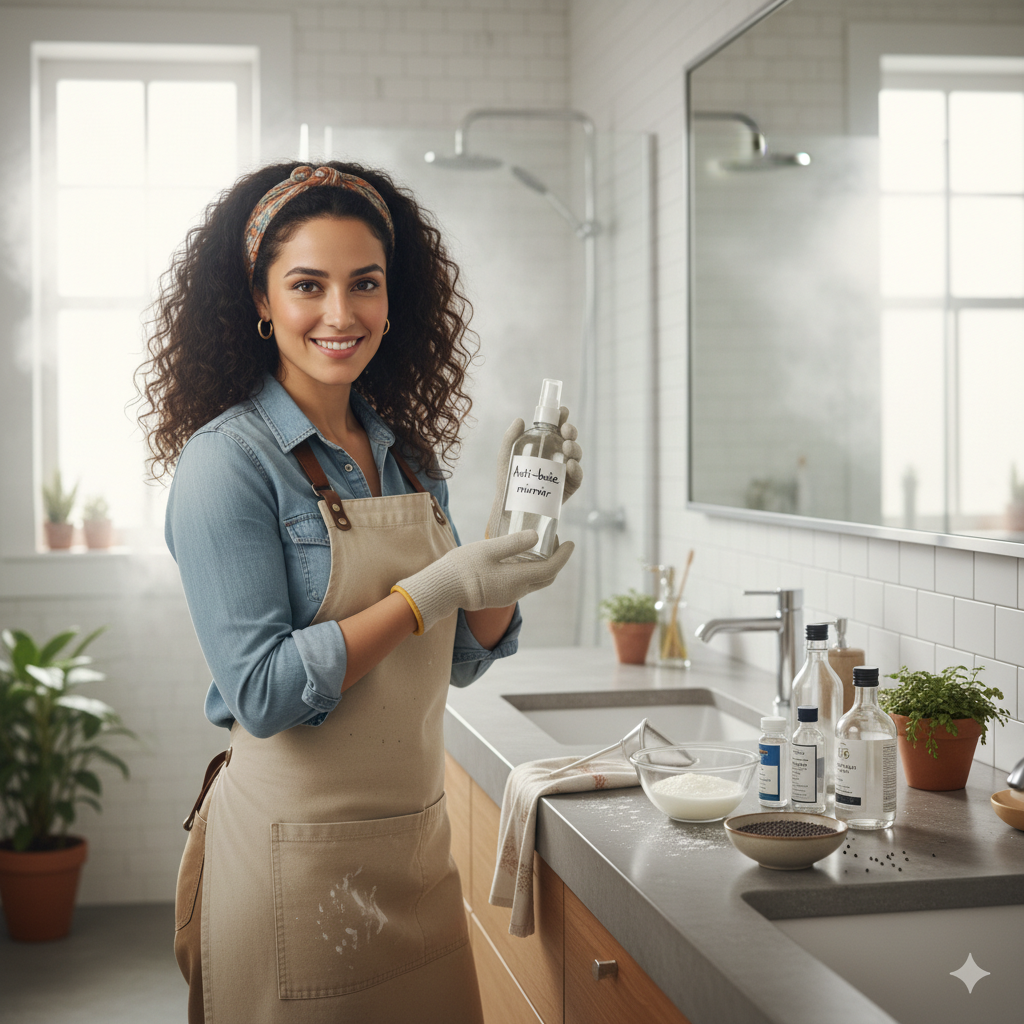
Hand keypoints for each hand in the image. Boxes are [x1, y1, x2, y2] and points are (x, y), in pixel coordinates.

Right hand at [394, 531, 574, 633]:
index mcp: (518, 579)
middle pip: (546, 578)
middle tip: (555, 542)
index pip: (551, 568)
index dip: (563, 556)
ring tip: (539, 546)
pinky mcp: (499, 596)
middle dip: (556, 561)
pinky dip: (530, 571)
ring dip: (543, 566)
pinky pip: (522, 584)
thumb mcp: (489, 549)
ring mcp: (508, 596)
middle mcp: (517, 591)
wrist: (442, 589)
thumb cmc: (463, 566)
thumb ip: (514, 543)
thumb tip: (537, 537)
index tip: (570, 543)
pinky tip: (521, 558)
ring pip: (534, 582)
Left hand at [485, 408, 583, 538]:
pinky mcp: (567, 487)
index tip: (562, 412)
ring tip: (567, 446)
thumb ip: (509, 438)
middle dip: (571, 431)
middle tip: (566, 430)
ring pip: (575, 456)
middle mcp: (556, 456)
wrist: (511, 507)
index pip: (556, 428)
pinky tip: (571, 465)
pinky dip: (577, 469)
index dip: (562, 418)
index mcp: (544, 446)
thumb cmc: (508, 480)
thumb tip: (520, 419)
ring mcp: (563, 472)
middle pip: (569, 439)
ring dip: (575, 448)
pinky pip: (577, 477)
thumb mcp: (505, 456)